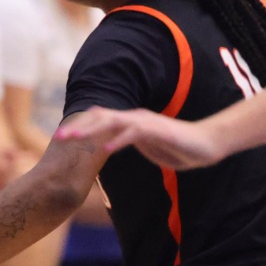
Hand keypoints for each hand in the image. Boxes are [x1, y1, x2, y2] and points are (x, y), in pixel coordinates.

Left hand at [54, 107, 228, 170]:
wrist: (207, 144)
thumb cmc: (178, 147)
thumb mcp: (147, 146)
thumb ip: (129, 143)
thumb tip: (112, 147)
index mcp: (130, 123)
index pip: (100, 121)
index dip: (80, 128)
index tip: (61, 139)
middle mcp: (135, 118)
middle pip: (100, 118)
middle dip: (78, 127)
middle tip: (57, 137)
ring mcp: (146, 123)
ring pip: (113, 122)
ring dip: (92, 130)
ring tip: (74, 138)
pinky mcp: (158, 131)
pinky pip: (135, 134)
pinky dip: (119, 140)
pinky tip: (107, 148)